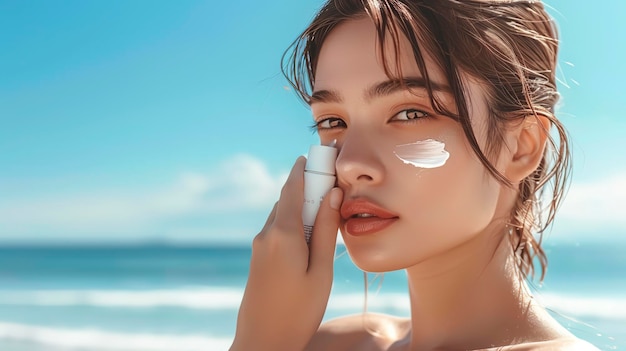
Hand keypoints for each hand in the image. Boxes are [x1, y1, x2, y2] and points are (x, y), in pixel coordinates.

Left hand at [230, 156, 342, 350]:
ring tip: (327, 211)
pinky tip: (311, 236)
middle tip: (333, 183)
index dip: (308, 166)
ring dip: (302, 205)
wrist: (262, 342)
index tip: (323, 153)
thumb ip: (326, 230)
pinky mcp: (259, 258)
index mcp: (283, 233)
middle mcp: (266, 233)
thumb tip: (332, 194)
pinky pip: (277, 228)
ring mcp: (259, 246)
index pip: (294, 186)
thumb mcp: (321, 271)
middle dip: (309, 185)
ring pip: (282, 213)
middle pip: (288, 197)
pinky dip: (294, 221)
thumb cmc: (298, 311)